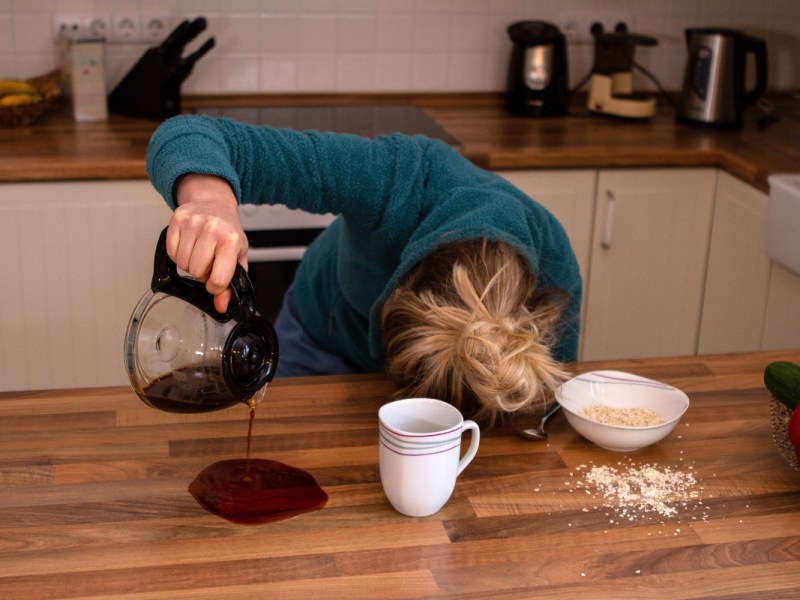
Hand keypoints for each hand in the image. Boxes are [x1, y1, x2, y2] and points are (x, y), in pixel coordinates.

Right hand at [167, 174, 247, 313]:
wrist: (215, 203)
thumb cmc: (227, 231)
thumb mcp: (237, 257)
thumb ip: (232, 284)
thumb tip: (221, 305)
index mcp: (231, 240)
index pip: (218, 279)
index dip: (215, 286)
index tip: (216, 281)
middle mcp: (212, 230)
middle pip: (196, 272)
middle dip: (202, 272)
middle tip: (209, 261)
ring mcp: (193, 223)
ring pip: (182, 263)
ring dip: (189, 264)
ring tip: (200, 252)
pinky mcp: (177, 220)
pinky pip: (171, 252)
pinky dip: (178, 255)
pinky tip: (189, 246)